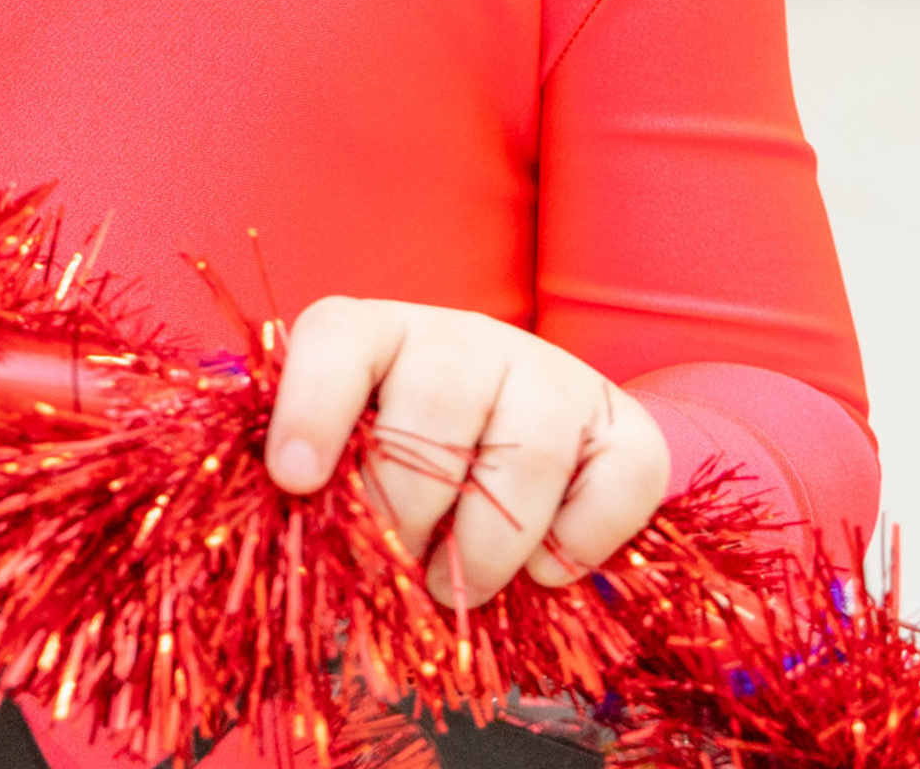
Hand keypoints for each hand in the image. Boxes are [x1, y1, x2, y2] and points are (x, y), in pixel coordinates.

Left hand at [263, 300, 667, 607]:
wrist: (534, 450)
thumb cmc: (416, 465)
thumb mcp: (360, 464)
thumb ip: (330, 492)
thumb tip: (297, 552)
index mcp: (383, 334)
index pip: (339, 337)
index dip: (312, 404)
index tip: (295, 479)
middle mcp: (465, 337)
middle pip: (437, 402)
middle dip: (409, 504)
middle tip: (400, 564)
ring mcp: (550, 373)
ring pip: (529, 451)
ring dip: (489, 544)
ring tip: (461, 584)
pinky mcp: (623, 424)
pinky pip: (619, 481)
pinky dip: (579, 542)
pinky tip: (545, 567)